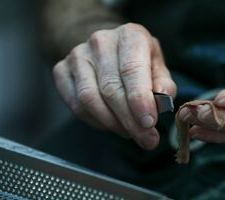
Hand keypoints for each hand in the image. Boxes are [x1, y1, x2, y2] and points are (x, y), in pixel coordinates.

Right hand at [53, 23, 175, 149]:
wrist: (106, 48)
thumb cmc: (136, 60)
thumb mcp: (157, 66)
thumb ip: (163, 84)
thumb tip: (161, 104)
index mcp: (130, 36)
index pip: (132, 70)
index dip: (140, 100)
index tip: (149, 123)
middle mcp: (101, 41)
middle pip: (111, 89)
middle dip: (129, 120)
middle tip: (145, 139)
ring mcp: (77, 56)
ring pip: (90, 99)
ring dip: (111, 123)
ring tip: (128, 132)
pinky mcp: (61, 70)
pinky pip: (75, 105)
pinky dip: (94, 121)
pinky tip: (109, 124)